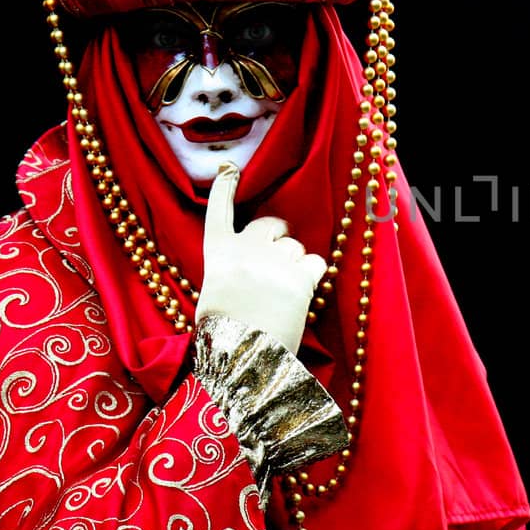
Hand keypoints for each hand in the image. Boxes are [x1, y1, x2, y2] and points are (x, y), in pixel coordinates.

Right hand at [194, 162, 326, 353]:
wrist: (244, 360)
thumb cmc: (225, 336)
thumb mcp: (213, 295)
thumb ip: (230, 270)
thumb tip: (248, 264)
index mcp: (217, 255)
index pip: (218, 212)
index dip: (224, 188)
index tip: (230, 169)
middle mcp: (245, 250)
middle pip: (271, 226)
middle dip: (278, 239)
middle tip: (274, 265)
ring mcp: (274, 261)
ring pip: (296, 247)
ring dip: (294, 264)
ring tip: (282, 294)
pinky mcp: (300, 277)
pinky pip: (315, 263)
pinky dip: (312, 277)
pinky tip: (300, 295)